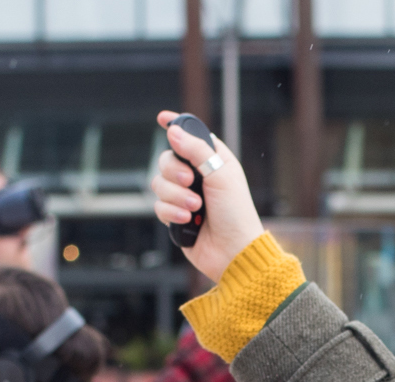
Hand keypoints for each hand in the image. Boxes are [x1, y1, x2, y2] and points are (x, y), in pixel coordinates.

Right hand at [149, 110, 265, 283]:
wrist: (233, 251)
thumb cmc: (236, 213)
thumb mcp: (221, 174)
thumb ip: (196, 151)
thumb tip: (173, 132)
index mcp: (213, 161)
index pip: (191, 137)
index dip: (176, 127)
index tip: (162, 118)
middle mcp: (197, 176)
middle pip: (167, 160)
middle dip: (174, 172)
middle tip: (190, 182)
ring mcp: (185, 196)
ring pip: (159, 184)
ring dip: (176, 196)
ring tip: (196, 208)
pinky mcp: (175, 216)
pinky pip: (159, 206)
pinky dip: (172, 212)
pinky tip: (188, 220)